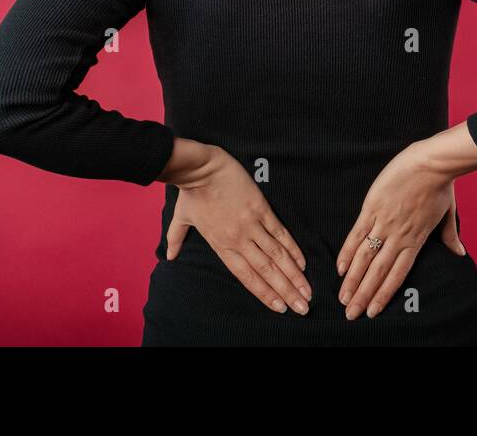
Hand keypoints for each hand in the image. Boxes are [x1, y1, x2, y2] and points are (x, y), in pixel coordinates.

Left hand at [164, 143, 311, 314]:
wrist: (202, 168)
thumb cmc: (191, 193)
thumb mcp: (182, 218)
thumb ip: (176, 239)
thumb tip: (169, 257)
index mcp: (222, 246)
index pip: (247, 276)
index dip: (264, 293)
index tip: (280, 308)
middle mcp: (239, 239)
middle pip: (266, 270)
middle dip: (286, 291)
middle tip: (303, 308)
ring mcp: (251, 224)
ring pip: (277, 255)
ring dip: (294, 274)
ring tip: (307, 291)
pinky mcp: (261, 208)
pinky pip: (280, 232)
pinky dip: (292, 248)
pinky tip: (303, 262)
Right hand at [336, 141, 465, 319]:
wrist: (430, 162)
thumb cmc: (440, 185)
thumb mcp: (448, 213)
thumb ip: (450, 236)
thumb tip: (460, 254)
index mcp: (416, 240)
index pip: (397, 274)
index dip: (383, 294)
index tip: (373, 311)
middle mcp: (398, 236)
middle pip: (377, 272)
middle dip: (363, 295)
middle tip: (350, 314)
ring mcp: (384, 222)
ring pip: (365, 257)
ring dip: (353, 280)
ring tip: (342, 297)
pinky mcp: (372, 207)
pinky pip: (357, 234)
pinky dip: (348, 252)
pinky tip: (340, 268)